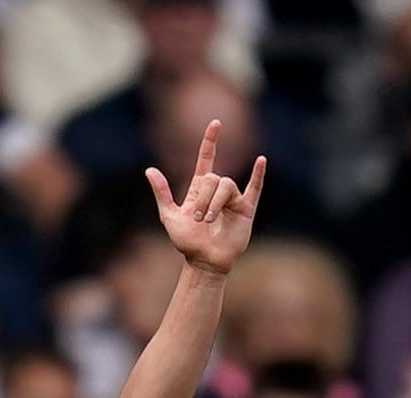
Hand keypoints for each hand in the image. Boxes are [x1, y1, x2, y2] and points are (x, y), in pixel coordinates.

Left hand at [145, 119, 265, 274]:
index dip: (210, 141)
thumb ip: (162, 193)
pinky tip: (261, 161)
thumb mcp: (169, 216)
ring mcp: (232, 199)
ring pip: (226, 186)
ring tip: (210, 220)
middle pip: (213, 178)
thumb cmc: (187, 242)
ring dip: (216, 203)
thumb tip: (149, 170)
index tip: (216, 124)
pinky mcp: (245, 209)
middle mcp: (217, 191)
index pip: (206, 158)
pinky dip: (258, 175)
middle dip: (204, 197)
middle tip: (199, 218)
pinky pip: (255, 188)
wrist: (204, 262)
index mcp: (199, 188)